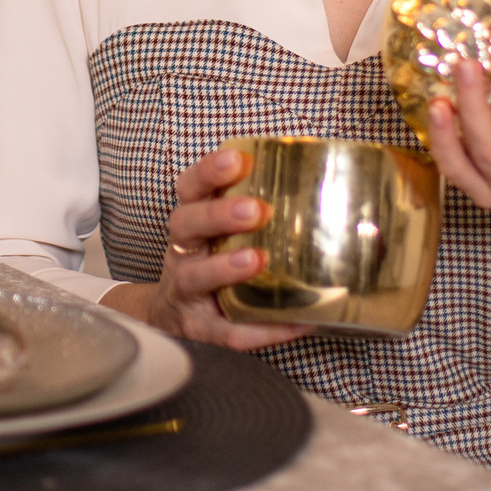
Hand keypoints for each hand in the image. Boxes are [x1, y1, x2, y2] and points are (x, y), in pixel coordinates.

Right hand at [97, 146, 310, 350]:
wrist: (173, 316)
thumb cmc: (209, 261)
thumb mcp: (217, 231)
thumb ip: (249, 207)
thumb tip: (316, 184)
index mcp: (191, 222)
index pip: (190, 188)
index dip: (208, 172)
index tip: (236, 159)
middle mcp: (183, 253)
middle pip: (186, 225)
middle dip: (218, 215)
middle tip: (254, 209)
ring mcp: (187, 292)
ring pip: (196, 277)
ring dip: (226, 267)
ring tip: (256, 260)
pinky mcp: (202, 329)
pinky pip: (230, 331)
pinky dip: (262, 329)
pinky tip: (296, 321)